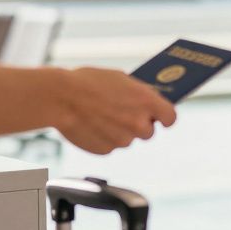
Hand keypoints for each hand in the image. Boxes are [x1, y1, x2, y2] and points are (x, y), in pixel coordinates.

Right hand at [55, 67, 176, 153]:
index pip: (170, 117)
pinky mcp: (106, 150)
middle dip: (139, 125)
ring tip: (101, 116)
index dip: (165, 117)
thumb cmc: (88, 82)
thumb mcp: (120, 79)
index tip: (160, 117)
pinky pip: (110, 145)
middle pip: (148, 131)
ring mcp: (122, 140)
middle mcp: (139, 124)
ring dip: (119, 131)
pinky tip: (91, 124)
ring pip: (127, 139)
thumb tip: (145, 101)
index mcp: (146, 102)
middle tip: (123, 114)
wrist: (60, 98)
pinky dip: (103, 138)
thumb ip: (137, 93)